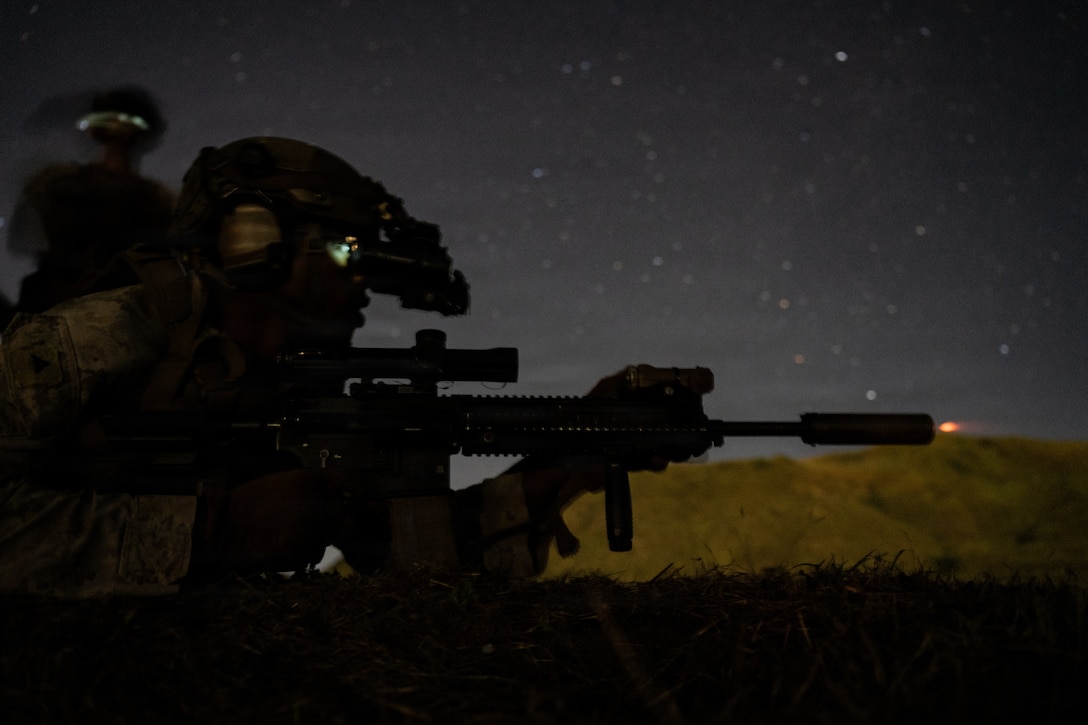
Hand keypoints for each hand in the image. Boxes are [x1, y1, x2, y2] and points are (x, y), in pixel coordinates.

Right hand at [196, 469, 387, 576]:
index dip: (368, 494)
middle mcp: (314, 504)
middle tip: (352, 534)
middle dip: (355, 528)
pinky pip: (313, 554)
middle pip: (351, 518)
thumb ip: (316, 489)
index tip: (375, 503)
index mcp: (310, 481)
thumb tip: (345, 499)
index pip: (352, 482)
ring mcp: (308, 530)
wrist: (223, 526)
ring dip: (322, 540)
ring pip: (331, 539)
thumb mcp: (286, 484)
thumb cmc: (252, 503)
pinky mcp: (299, 552)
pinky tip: (283, 546)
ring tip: (294, 535)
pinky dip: (304, 553)